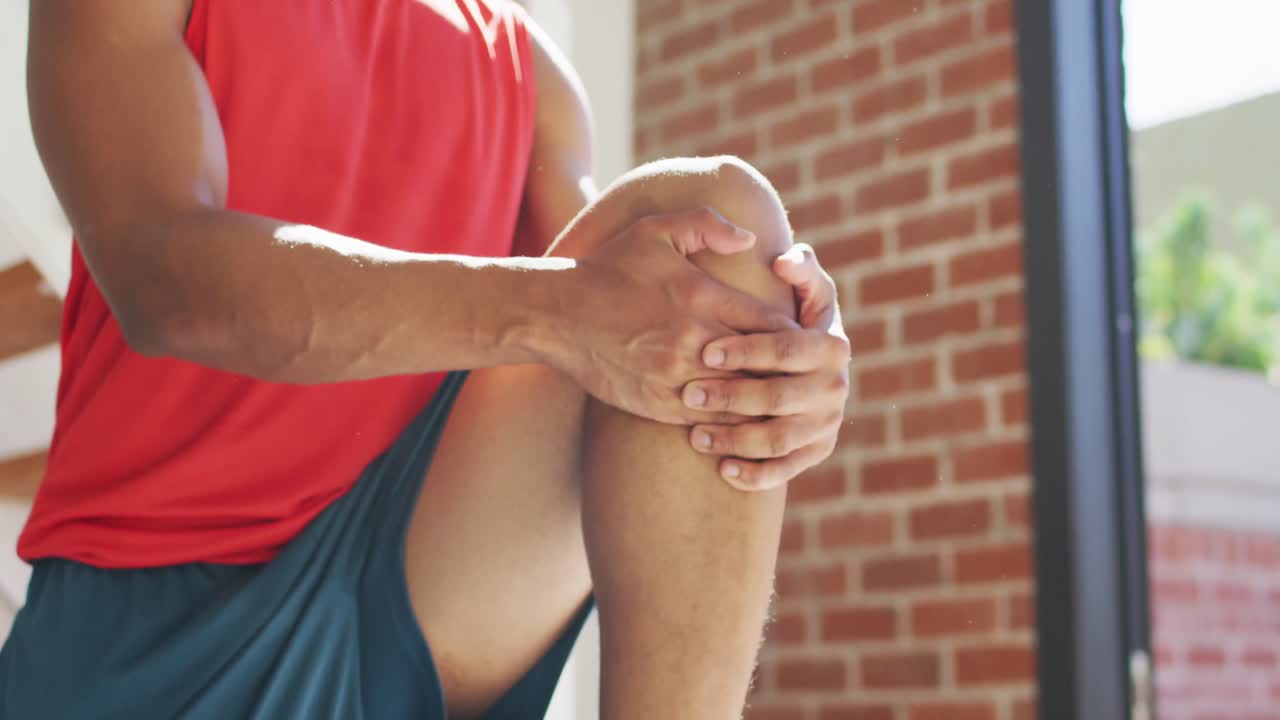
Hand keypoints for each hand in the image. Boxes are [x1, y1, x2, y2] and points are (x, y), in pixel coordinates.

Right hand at [553, 208, 799, 424]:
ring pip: (740, 401)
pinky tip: (744, 423)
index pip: (771, 324)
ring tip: (783, 405)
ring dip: (763, 404)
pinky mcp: (657, 404)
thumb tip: (751, 239)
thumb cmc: (608, 268)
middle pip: (763, 367)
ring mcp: (675, 376)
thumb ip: (707, 226)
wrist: (555, 315)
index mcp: (701, 297)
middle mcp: (693, 340)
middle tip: (804, 377)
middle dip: (786, 373)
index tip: (802, 339)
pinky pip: (708, 421)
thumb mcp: (654, 230)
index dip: (794, 335)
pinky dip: (731, 424)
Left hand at [681, 244, 850, 490]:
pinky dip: (756, 474)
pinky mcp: (816, 450)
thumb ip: (799, 268)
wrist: (806, 361)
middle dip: (732, 397)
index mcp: (832, 345)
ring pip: (779, 438)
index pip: (788, 349)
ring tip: (695, 436)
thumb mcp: (804, 287)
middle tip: (690, 396)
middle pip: (779, 397)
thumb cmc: (793, 316)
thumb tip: (783, 261)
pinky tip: (723, 470)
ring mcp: (827, 422)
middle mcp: (836, 387)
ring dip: (735, 440)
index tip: (707, 352)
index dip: (747, 351)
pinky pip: (786, 469)